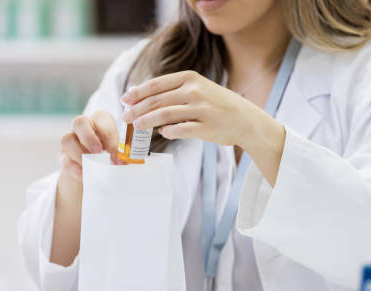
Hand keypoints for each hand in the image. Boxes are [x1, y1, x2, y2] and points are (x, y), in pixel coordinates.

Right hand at [59, 110, 122, 182]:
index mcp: (100, 120)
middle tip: (98, 152)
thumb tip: (124, 162)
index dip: (111, 141)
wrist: (96, 168)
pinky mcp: (63, 157)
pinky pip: (65, 161)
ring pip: (66, 139)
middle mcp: (83, 126)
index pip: (103, 122)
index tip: (118, 159)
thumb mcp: (119, 150)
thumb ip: (121, 154)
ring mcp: (70, 140)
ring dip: (80, 154)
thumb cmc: (112, 153)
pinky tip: (85, 176)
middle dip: (89, 137)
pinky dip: (76, 169)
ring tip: (92, 166)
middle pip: (79, 122)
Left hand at [121, 71, 282, 150]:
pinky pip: (178, 130)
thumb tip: (142, 99)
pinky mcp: (205, 127)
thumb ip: (174, 92)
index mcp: (190, 78)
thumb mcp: (198, 88)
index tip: (125, 100)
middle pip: (156, 100)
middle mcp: (194, 91)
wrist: (245, 119)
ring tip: (136, 126)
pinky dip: (167, 132)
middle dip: (137, 109)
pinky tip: (162, 133)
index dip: (137, 92)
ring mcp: (200, 110)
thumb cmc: (217, 105)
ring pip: (163, 115)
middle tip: (125, 117)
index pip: (156, 84)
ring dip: (146, 121)